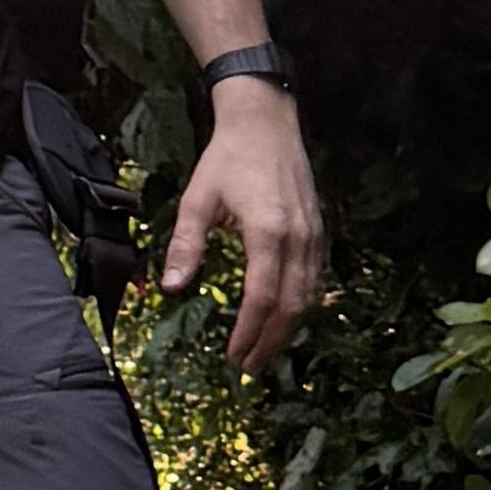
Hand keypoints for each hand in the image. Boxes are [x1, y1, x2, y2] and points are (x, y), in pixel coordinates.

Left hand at [164, 81, 325, 372]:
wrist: (265, 122)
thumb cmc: (227, 158)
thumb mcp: (197, 199)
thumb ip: (186, 245)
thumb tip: (171, 289)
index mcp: (268, 232)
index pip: (262, 298)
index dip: (249, 333)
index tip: (233, 357)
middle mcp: (298, 238)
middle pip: (291, 306)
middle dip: (270, 342)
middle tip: (248, 367)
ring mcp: (314, 235)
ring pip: (308, 296)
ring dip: (287, 329)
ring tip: (263, 351)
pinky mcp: (319, 231)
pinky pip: (314, 279)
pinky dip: (299, 305)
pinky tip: (282, 318)